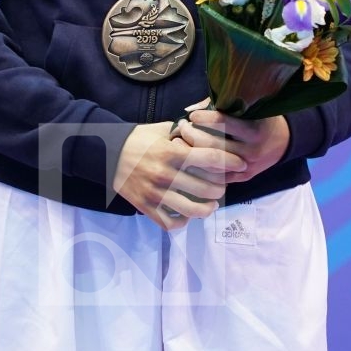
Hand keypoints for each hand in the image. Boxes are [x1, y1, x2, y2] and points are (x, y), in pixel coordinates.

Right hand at [112, 120, 247, 230]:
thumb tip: (209, 127)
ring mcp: (155, 194)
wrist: (108, 153)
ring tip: (212, 204)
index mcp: (171, 153)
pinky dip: (183, 221)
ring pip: (191, 210)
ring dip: (207, 209)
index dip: (229, 161)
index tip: (242, 163)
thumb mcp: (162, 129)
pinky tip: (188, 214)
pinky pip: (170, 222)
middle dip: (221, 187)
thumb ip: (185, 132)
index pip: (209, 158)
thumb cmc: (139, 138)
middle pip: (206, 188)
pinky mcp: (146, 207)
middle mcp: (165, 175)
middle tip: (224, 185)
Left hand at [175, 99, 289, 182]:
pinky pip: (218, 177)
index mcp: (253, 130)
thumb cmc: (262, 119)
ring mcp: (247, 167)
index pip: (224, 123)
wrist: (283, 142)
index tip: (192, 115)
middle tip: (182, 127)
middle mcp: (251, 150)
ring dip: (193, 153)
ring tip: (180, 142)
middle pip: (215, 145)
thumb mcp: (249, 108)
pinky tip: (189, 159)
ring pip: (214, 164)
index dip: (204, 118)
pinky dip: (201, 169)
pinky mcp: (243, 178)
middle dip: (193, 135)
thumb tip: (192, 109)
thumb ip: (222, 106)